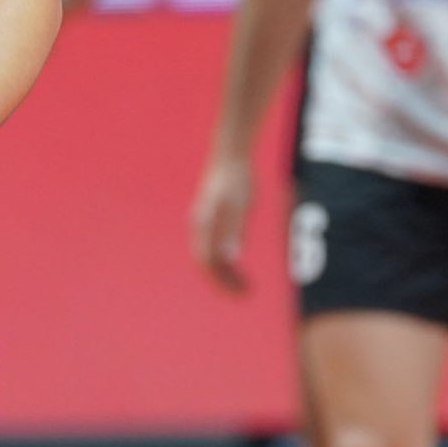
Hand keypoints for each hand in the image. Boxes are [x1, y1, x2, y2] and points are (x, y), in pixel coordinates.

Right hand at [191, 153, 253, 294]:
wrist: (231, 152)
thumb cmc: (236, 177)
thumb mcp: (239, 204)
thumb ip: (233, 230)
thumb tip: (230, 257)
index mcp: (205, 224)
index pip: (207, 262)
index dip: (221, 281)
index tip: (240, 293)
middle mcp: (201, 226)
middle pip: (208, 263)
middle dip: (224, 281)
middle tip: (246, 294)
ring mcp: (205, 222)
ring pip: (211, 256)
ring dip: (226, 273)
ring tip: (246, 285)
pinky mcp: (213, 218)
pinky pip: (215, 246)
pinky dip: (226, 260)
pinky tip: (239, 264)